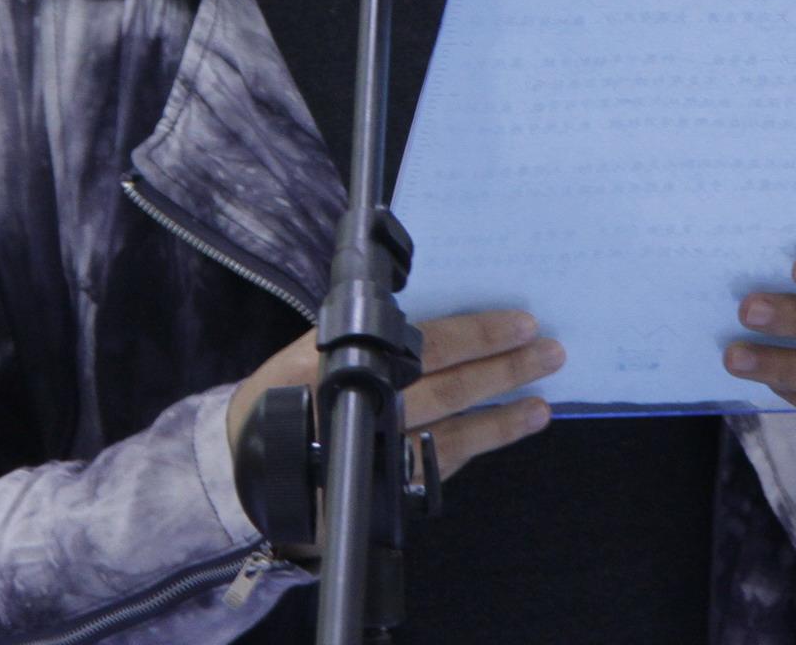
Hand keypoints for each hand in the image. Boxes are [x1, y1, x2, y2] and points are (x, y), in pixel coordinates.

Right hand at [225, 309, 561, 511]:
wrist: (246, 470)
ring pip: (451, 430)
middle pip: (445, 387)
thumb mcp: (308, 351)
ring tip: (543, 399)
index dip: (475, 334)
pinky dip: (482, 441)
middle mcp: (358, 407)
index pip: (420, 343)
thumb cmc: (287, 394)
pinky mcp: (384, 487)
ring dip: (502, 413)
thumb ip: (365, 332)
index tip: (518, 322)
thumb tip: (436, 307)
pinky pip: (443, 461)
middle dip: (502, 369)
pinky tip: (515, 425)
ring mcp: (373, 453)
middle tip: (549, 351)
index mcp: (336, 360)